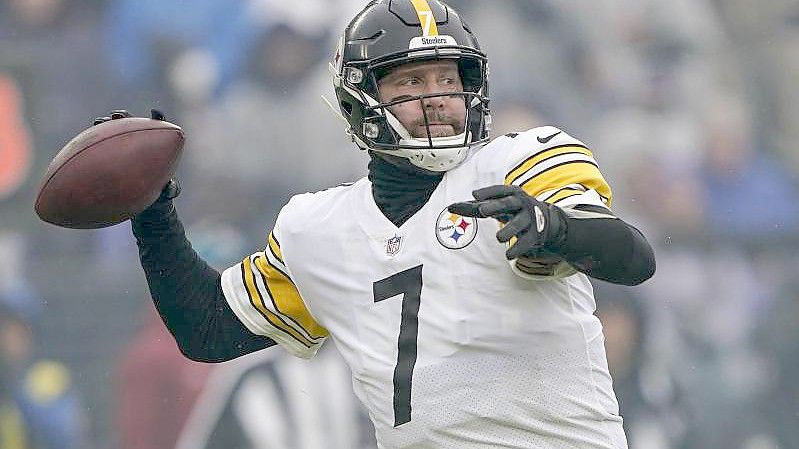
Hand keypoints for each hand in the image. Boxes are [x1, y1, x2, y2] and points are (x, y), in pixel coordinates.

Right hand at [93, 109, 180, 207]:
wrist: (143, 203)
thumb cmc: (159, 195)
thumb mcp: (167, 194)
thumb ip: (171, 189)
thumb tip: (170, 187)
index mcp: (155, 146)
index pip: (157, 127)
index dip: (157, 118)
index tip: (155, 113)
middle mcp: (136, 144)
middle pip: (129, 123)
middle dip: (122, 116)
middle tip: (117, 116)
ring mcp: (120, 149)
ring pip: (110, 132)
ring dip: (104, 125)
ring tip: (99, 123)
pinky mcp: (107, 158)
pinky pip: (99, 149)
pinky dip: (93, 144)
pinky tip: (85, 144)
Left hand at [448, 185, 567, 259]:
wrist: (547, 220)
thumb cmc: (513, 210)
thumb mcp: (497, 205)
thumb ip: (474, 207)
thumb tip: (450, 207)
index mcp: (512, 193)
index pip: (499, 191)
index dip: (487, 192)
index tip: (474, 195)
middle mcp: (522, 203)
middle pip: (508, 203)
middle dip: (496, 206)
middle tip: (482, 211)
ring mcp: (530, 219)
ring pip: (519, 223)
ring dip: (509, 230)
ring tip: (499, 238)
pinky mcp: (535, 234)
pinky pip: (526, 241)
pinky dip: (518, 248)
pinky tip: (509, 255)